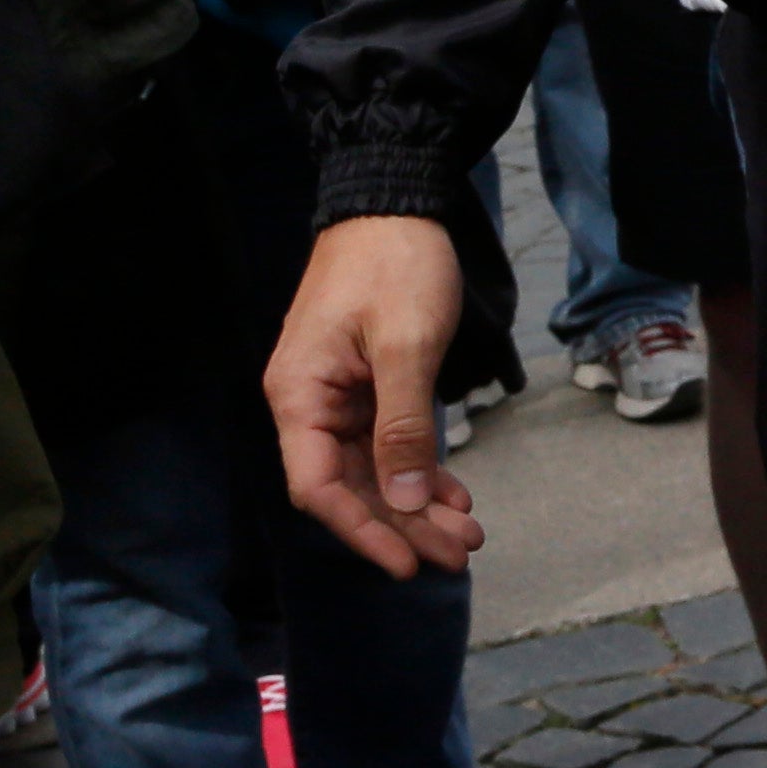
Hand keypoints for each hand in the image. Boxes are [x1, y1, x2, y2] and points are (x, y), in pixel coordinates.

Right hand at [270, 214, 478, 576]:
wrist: (394, 204)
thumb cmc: (394, 265)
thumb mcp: (406, 345)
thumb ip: (403, 423)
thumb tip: (403, 498)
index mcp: (300, 396)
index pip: (320, 487)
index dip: (362, 530)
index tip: (406, 564)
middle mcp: (309, 403)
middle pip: (351, 486)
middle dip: (404, 524)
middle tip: (460, 552)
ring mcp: (336, 396)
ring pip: (374, 468)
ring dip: (417, 502)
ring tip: (466, 532)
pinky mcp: (364, 385)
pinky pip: (387, 441)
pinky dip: (419, 467)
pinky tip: (452, 492)